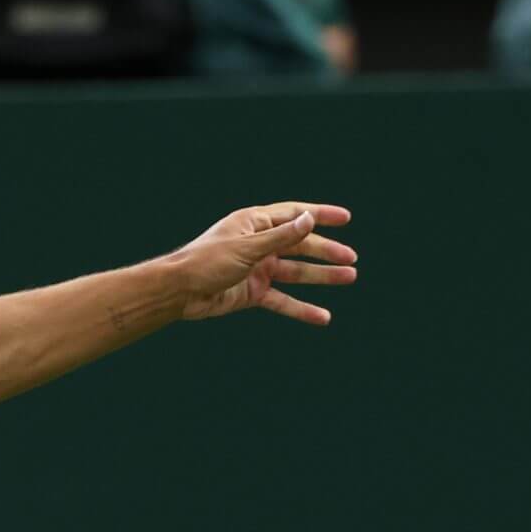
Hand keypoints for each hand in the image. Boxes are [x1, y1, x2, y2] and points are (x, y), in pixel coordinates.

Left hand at [172, 203, 357, 326]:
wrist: (179, 293)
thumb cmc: (206, 262)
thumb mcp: (247, 247)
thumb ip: (280, 236)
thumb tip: (309, 218)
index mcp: (254, 223)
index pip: (294, 215)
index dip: (320, 215)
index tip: (346, 218)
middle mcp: (258, 243)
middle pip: (299, 245)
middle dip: (326, 251)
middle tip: (351, 259)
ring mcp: (257, 269)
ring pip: (296, 273)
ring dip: (321, 277)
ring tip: (348, 278)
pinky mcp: (253, 293)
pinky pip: (282, 300)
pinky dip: (301, 308)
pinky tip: (322, 316)